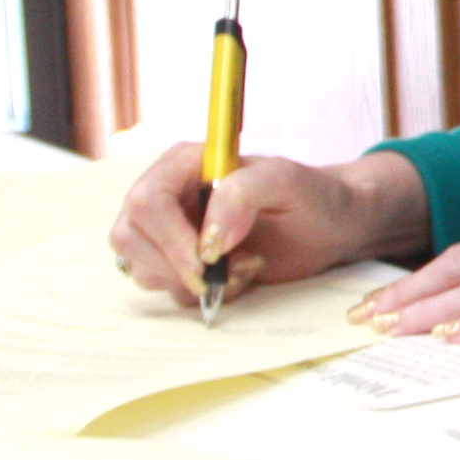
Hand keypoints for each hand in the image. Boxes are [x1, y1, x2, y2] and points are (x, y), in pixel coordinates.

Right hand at [109, 145, 429, 303]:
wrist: (330, 227)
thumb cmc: (312, 196)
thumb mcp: (288, 183)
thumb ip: (245, 194)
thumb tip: (208, 237)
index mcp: (184, 164)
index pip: (145, 201)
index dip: (168, 237)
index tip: (208, 261)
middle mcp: (168, 196)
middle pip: (129, 238)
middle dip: (178, 265)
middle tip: (233, 267)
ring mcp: (169, 232)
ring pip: (142, 268)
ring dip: (194, 282)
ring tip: (246, 265)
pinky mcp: (180, 264)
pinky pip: (166, 290)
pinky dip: (202, 295)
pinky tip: (240, 277)